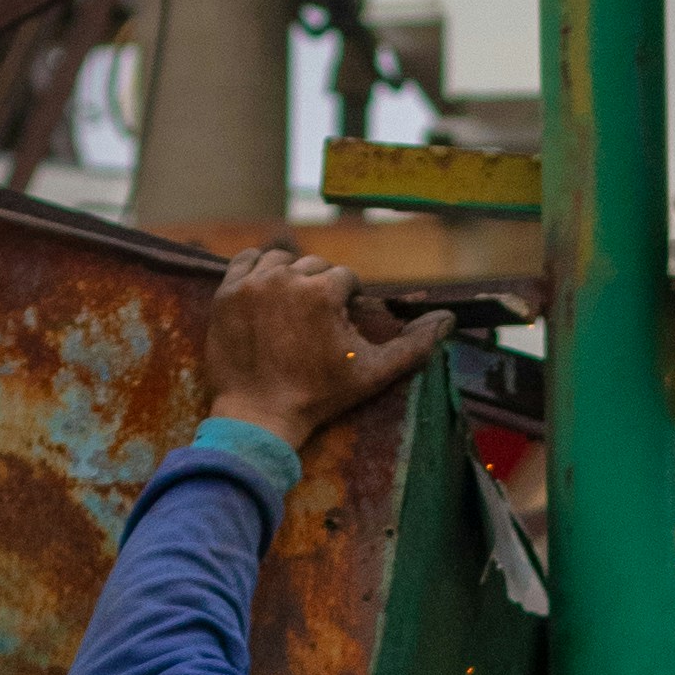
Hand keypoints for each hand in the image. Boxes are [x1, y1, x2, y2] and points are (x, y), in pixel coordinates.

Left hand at [202, 242, 450, 449]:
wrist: (260, 415)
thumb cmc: (320, 396)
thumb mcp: (374, 373)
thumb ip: (414, 346)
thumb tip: (447, 320)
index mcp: (324, 290)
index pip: (345, 278)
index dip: (348, 302)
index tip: (339, 327)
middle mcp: (288, 277)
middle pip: (314, 266)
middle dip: (320, 289)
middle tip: (316, 323)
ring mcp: (253, 283)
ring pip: (280, 259)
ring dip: (291, 275)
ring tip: (293, 306)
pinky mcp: (227, 292)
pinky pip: (245, 260)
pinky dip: (258, 268)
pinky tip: (266, 290)